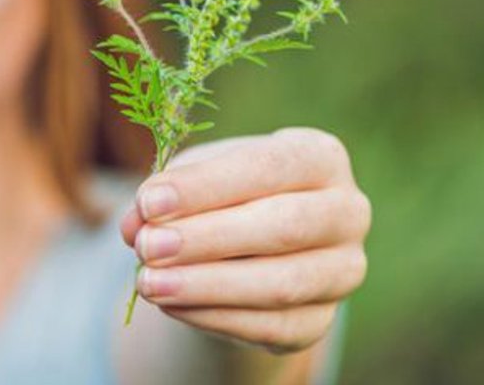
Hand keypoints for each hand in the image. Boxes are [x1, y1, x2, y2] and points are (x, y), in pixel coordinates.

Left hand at [119, 127, 370, 354]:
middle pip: (283, 226)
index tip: (150, 201)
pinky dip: (214, 317)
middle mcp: (347, 211)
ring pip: (281, 284)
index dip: (207, 186)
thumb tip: (136, 223)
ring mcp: (342, 270)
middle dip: (207, 238)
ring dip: (207, 285)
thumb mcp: (193, 179)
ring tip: (149, 283)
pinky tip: (171, 305)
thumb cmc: (223, 195)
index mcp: (320, 157)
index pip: (269, 166)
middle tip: (148, 247)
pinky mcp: (322, 320)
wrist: (251, 249)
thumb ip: (165, 194)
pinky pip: (271, 326)